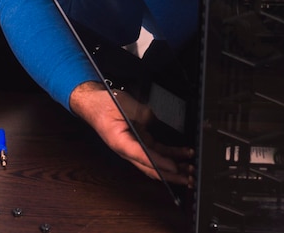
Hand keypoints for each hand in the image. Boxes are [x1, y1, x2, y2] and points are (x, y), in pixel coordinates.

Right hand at [69, 81, 193, 185]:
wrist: (93, 103)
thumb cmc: (102, 105)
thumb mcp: (122, 105)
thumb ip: (140, 114)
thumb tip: (153, 121)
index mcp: (120, 143)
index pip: (142, 156)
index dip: (159, 163)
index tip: (174, 167)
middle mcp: (128, 149)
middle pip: (151, 167)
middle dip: (171, 175)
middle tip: (188, 179)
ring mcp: (135, 146)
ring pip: (156, 162)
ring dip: (174, 167)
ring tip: (190, 169)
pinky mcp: (140, 141)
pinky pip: (157, 152)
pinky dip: (171, 154)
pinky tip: (184, 154)